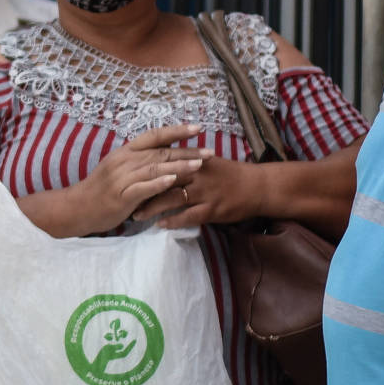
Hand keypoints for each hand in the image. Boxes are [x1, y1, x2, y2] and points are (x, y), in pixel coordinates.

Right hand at [60, 125, 210, 235]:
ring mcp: (122, 178)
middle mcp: (124, 161)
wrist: (78, 207)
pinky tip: (174, 180)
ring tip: (199, 165)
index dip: (176, 131)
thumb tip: (165, 156)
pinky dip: (159, 183)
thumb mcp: (120, 169)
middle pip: (160, 152)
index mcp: (125, 152)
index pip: (154, 135)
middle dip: (187, 151)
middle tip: (210, 152)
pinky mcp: (122, 196)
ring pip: (155, 168)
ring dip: (179, 165)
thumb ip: (140, 162)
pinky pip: (143, 187)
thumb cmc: (102, 190)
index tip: (198, 128)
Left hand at [137, 152, 264, 228]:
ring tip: (137, 215)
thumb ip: (186, 161)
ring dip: (152, 208)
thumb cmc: (231, 175)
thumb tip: (163, 162)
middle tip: (124, 199)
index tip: (126, 179)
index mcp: (193, 159)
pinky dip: (173, 220)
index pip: (162, 163)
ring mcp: (205, 192)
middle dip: (142, 190)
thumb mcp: (207, 162)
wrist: (258, 186)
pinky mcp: (213, 208)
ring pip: (171, 199)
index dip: (143, 172)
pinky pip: (188, 216)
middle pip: (162, 180)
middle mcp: (196, 173)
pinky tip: (160, 225)